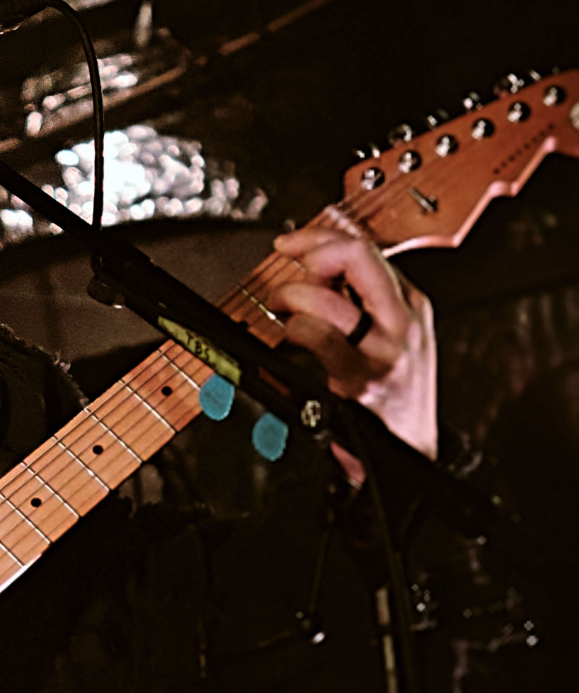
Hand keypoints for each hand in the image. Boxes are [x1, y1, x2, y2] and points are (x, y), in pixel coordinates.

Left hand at [268, 210, 437, 469]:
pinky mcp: (364, 379)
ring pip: (329, 297)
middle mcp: (402, 319)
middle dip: (311, 255)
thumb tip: (315, 270)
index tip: (290, 244)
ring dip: (292, 297)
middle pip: (356, 256)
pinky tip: (293, 337)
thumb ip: (361, 302)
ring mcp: (385, 349)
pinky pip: (319, 337)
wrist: (409, 454)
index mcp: (409, 303)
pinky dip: (296, 329)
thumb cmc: (393, 397)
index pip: (365, 247)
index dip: (319, 238)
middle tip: (290, 276)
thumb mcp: (393, 337)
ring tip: (283, 310)